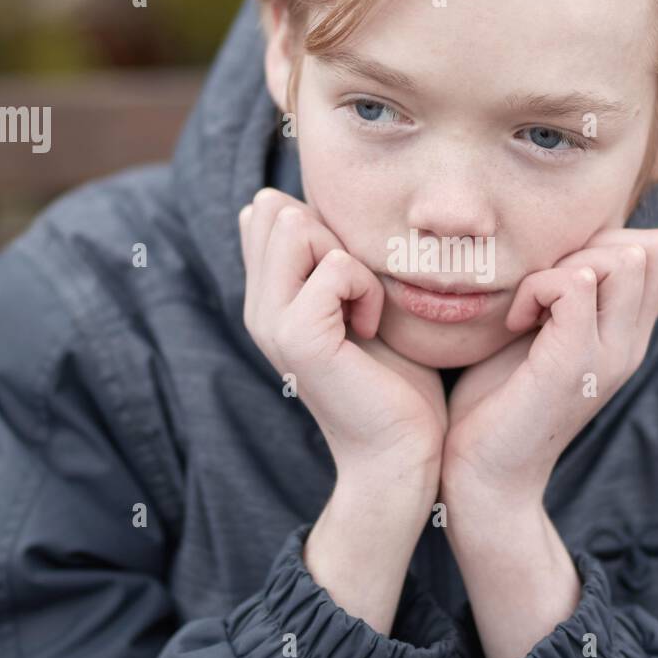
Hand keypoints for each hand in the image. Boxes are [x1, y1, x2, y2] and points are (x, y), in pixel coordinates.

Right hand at [239, 188, 446, 486]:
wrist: (400, 454)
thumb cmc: (394, 383)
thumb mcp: (358, 304)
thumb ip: (330, 259)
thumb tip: (298, 203)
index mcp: (265, 299)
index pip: (265, 212)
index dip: (320, 226)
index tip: (348, 280)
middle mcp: (257, 308)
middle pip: (276, 209)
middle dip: (332, 235)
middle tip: (357, 293)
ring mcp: (269, 322)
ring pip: (296, 225)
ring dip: (348, 258)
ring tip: (363, 308)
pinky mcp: (298, 337)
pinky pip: (335, 267)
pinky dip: (366, 289)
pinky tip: (371, 327)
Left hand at [442, 228, 657, 506]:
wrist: (484, 478)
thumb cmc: (499, 403)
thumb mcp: (544, 338)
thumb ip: (567, 299)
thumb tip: (577, 251)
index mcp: (630, 336)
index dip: (608, 243)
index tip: (559, 280)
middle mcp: (631, 345)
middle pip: (651, 248)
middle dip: (587, 246)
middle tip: (541, 288)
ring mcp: (609, 356)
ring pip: (623, 258)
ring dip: (563, 264)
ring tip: (528, 305)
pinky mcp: (574, 364)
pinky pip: (575, 284)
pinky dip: (536, 287)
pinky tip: (514, 321)